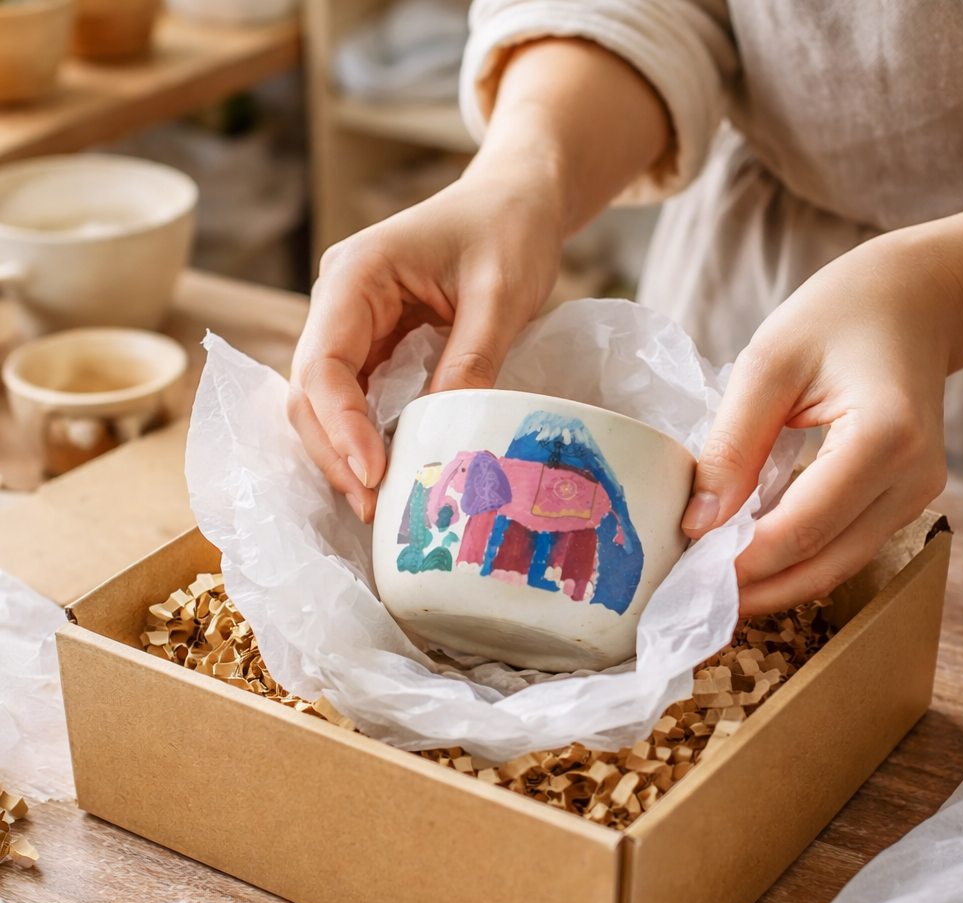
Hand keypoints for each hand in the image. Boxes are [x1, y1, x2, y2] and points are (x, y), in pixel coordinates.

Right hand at [287, 38, 669, 521]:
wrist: (518, 200)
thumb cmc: (509, 230)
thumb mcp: (501, 296)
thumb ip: (470, 361)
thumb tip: (443, 437)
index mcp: (357, 275)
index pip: (324, 363)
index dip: (341, 426)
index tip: (373, 474)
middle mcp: (340, 303)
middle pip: (310, 392)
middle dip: (336, 452)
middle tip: (373, 507)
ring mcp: (355, 327)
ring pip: (326, 404)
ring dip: (346, 454)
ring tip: (379, 504)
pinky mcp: (377, 347)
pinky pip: (359, 402)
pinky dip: (369, 439)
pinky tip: (391, 474)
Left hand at [681, 230, 956, 615]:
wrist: (912, 300)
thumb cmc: (837, 315)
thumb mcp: (768, 364)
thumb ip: (732, 444)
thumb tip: (698, 523)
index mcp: (884, 437)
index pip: (802, 527)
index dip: (741, 562)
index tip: (683, 573)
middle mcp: (912, 478)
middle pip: (823, 564)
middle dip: (753, 589)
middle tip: (688, 597)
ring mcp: (916, 493)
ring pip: (837, 566)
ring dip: (773, 583)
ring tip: (709, 583)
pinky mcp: (905, 498)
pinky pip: (845, 545)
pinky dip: (795, 559)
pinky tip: (747, 556)